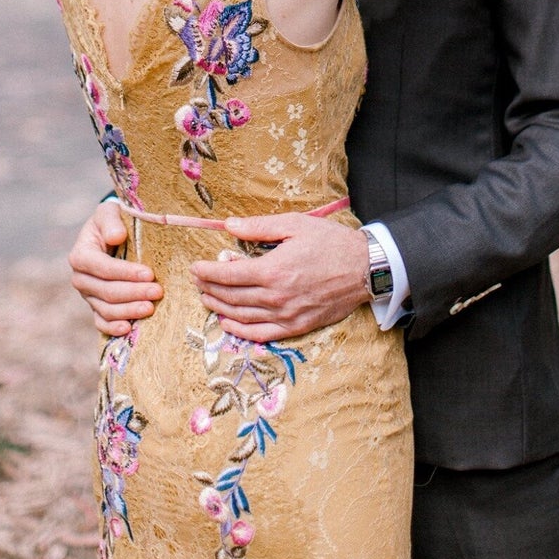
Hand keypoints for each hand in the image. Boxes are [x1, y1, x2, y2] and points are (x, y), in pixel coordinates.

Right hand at [68, 201, 163, 335]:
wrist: (110, 233)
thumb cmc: (111, 221)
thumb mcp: (108, 212)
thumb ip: (110, 220)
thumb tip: (117, 237)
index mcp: (81, 255)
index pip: (104, 268)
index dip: (126, 273)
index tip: (149, 273)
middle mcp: (81, 278)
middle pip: (107, 292)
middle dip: (134, 293)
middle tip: (158, 292)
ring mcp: (88, 295)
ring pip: (106, 309)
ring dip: (129, 311)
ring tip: (150, 308)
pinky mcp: (95, 306)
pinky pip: (101, 322)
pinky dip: (113, 328)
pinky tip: (129, 329)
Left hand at [191, 214, 369, 341]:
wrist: (364, 268)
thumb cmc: (330, 242)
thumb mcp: (294, 225)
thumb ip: (259, 227)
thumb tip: (229, 226)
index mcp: (273, 270)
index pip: (228, 274)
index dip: (207, 271)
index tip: (195, 267)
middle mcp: (276, 297)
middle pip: (231, 296)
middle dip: (209, 288)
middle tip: (196, 280)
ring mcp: (286, 315)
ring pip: (242, 316)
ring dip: (219, 308)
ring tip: (206, 298)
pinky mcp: (296, 327)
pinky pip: (261, 334)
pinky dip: (240, 331)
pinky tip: (227, 323)